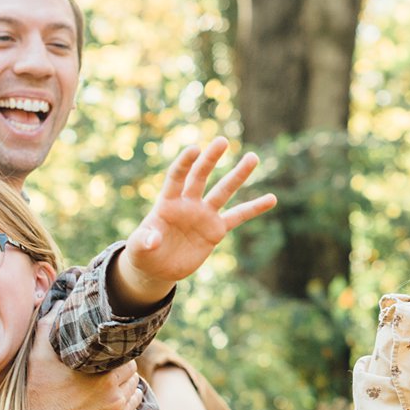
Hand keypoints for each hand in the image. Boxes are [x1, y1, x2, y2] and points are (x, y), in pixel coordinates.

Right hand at [21, 314, 142, 409]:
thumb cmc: (34, 393)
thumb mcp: (38, 354)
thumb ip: (51, 324)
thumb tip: (60, 302)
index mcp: (105, 375)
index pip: (127, 358)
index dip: (117, 356)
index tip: (106, 357)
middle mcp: (116, 399)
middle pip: (133, 377)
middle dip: (122, 373)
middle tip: (105, 372)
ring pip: (134, 398)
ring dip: (125, 392)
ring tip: (105, 390)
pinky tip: (105, 408)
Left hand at [122, 137, 276, 293]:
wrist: (158, 267)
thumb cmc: (144, 252)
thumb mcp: (139, 248)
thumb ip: (144, 241)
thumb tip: (154, 240)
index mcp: (167, 203)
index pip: (177, 178)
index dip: (184, 164)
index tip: (194, 149)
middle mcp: (188, 203)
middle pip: (200, 176)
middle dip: (211, 160)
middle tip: (222, 141)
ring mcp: (204, 215)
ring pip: (223, 192)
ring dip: (238, 175)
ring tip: (253, 157)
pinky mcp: (216, 230)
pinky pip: (238, 217)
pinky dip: (254, 208)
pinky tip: (271, 199)